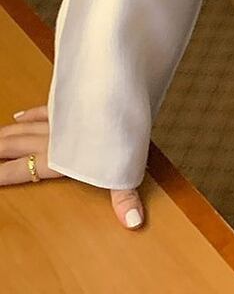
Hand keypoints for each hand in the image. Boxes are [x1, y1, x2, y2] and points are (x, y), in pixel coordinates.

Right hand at [0, 105, 145, 229]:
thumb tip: (133, 223)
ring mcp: (63, 120)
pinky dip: (31, 113)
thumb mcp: (126, 170)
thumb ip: (125, 199)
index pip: (23, 170)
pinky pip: (45, 110)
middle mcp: (57, 139)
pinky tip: (18, 116)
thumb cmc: (126, 133)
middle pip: (17, 147)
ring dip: (7, 135)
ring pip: (26, 129)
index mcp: (62, 159)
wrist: (128, 97)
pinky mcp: (73, 105)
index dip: (1, 175)